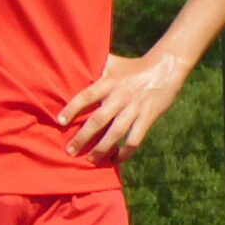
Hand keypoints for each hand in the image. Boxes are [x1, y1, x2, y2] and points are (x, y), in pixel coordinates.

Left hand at [59, 49, 187, 162]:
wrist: (165, 68)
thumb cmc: (132, 67)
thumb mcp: (112, 63)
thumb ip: (93, 67)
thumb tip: (70, 64)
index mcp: (108, 83)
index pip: (86, 97)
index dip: (72, 109)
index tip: (60, 122)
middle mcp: (120, 97)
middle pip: (99, 120)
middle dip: (83, 137)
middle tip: (70, 150)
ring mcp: (135, 109)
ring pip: (116, 133)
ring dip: (102, 149)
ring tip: (90, 160)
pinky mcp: (148, 118)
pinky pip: (135, 139)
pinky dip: (126, 152)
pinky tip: (116, 160)